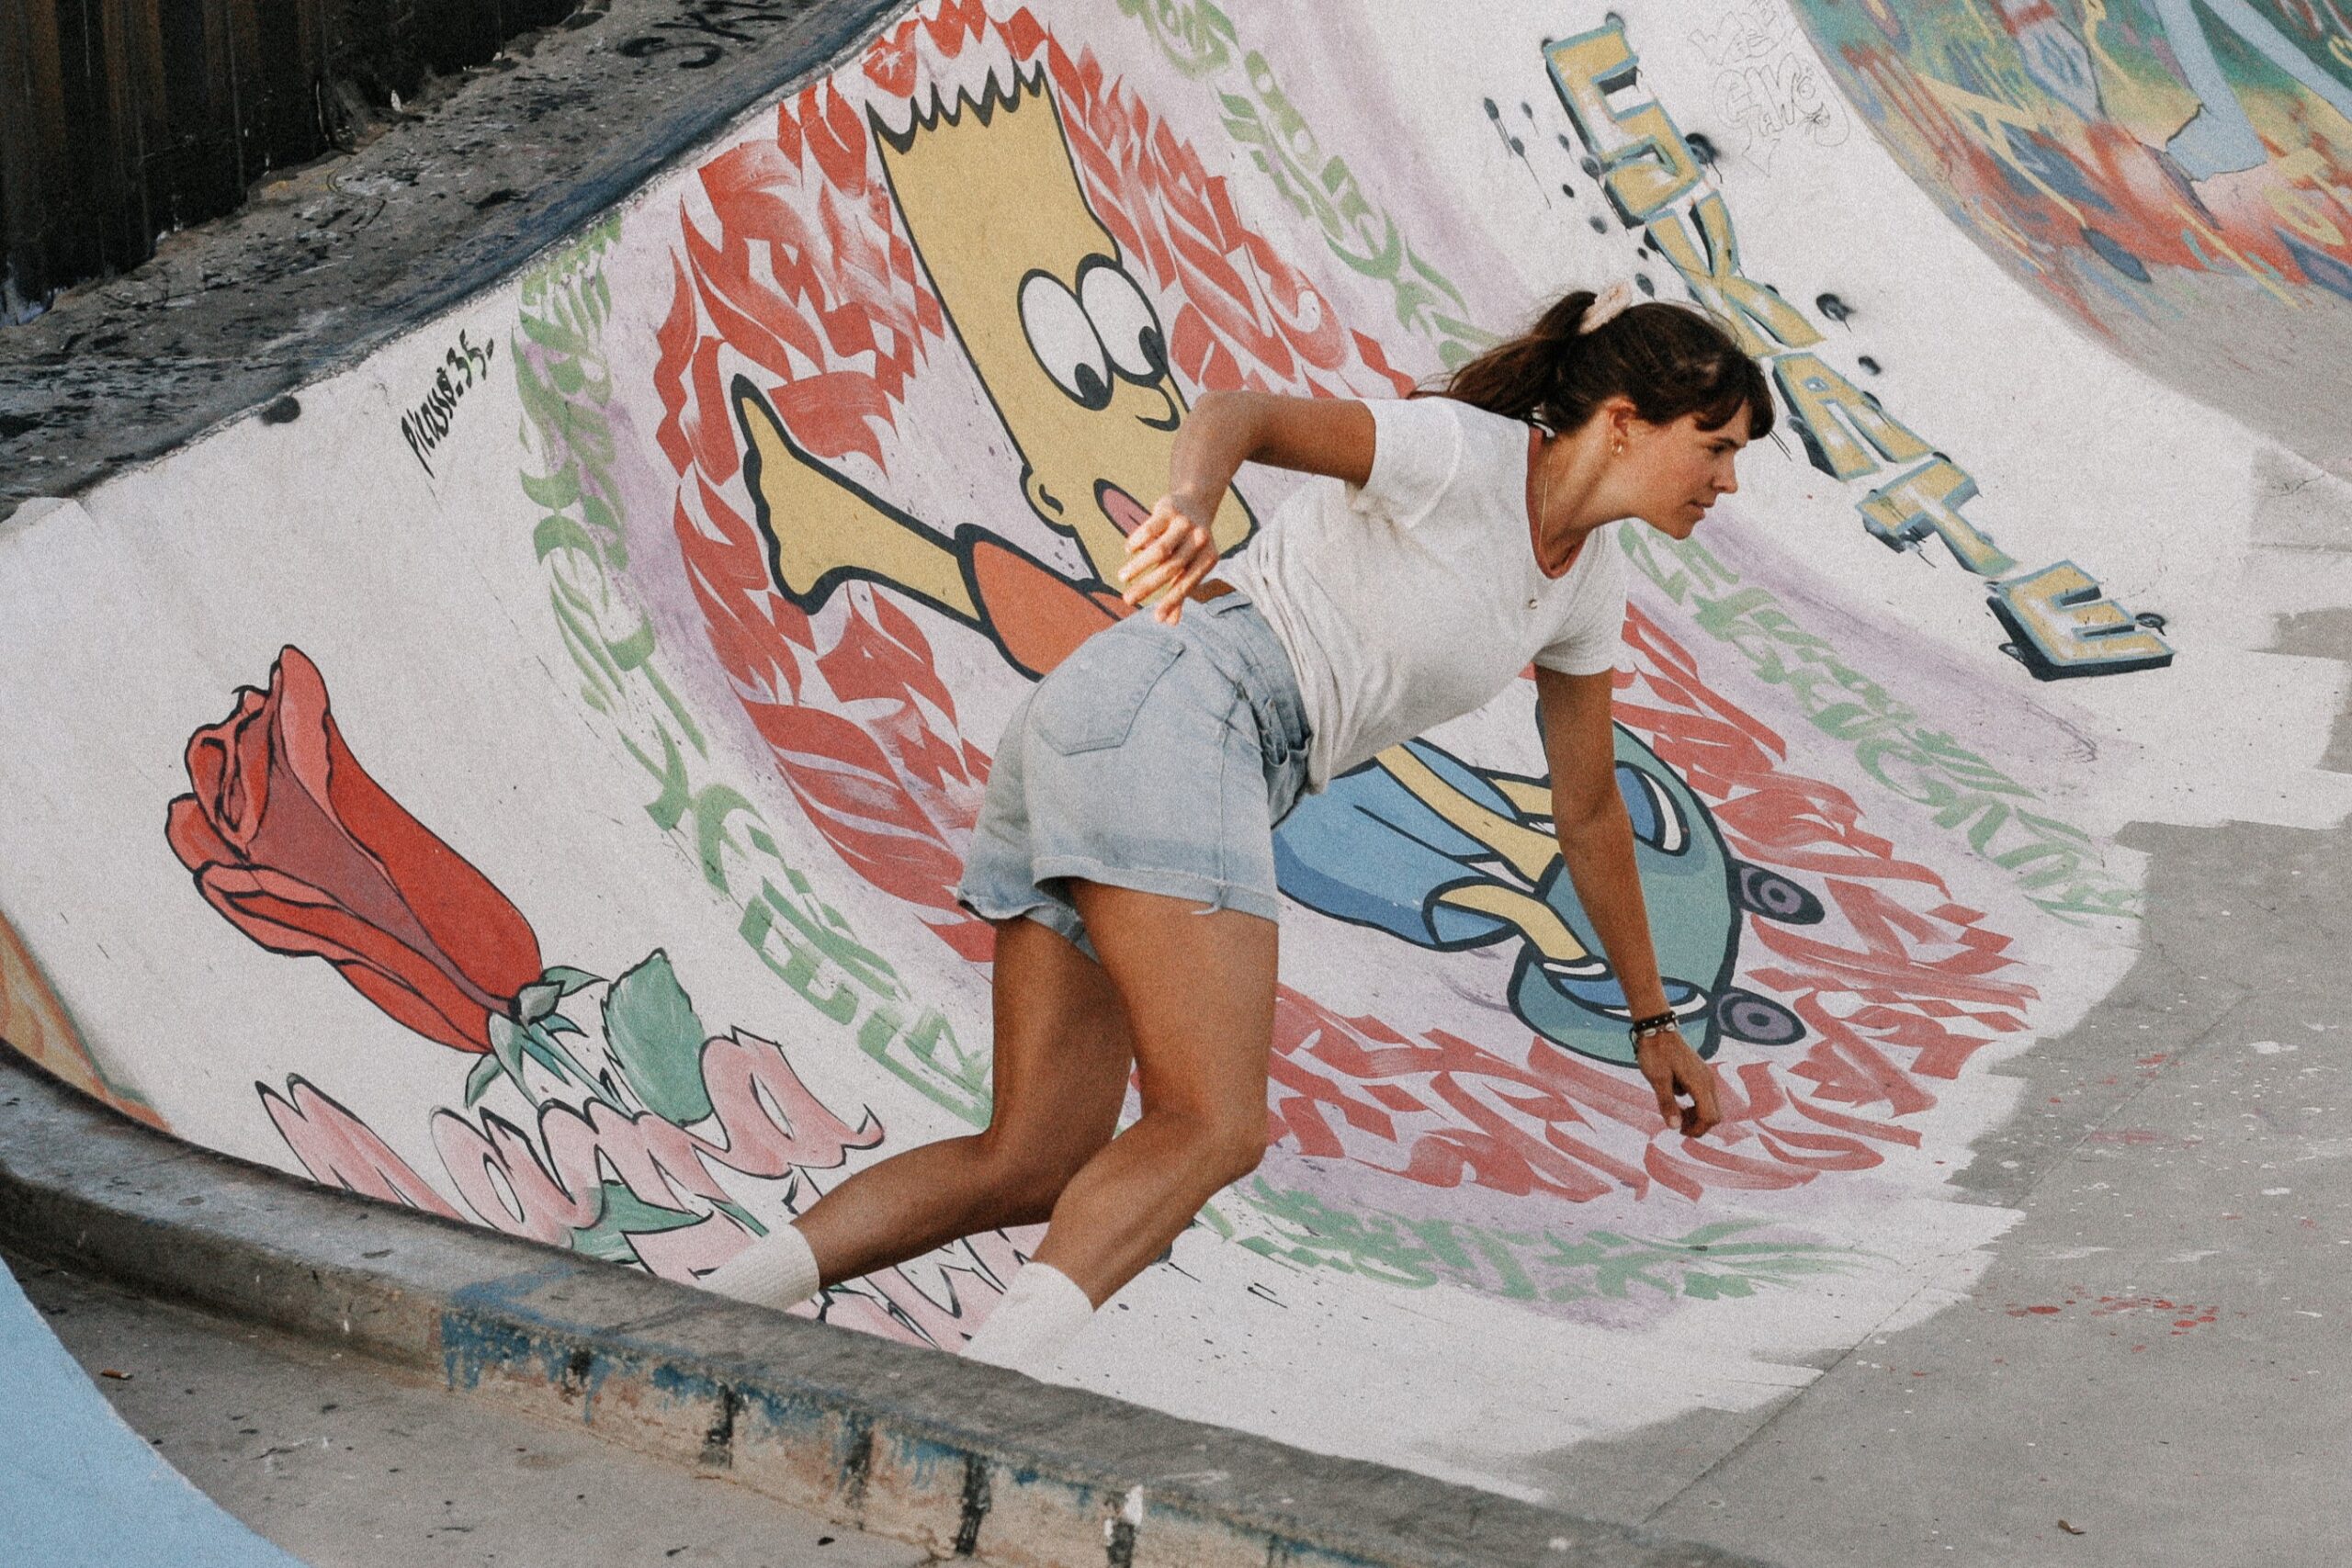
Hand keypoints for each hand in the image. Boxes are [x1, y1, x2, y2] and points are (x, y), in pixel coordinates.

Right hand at [1118, 494, 1220, 623]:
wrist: (1195, 503)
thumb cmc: (1190, 545)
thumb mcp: (1190, 567)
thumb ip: (1180, 594)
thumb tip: (1169, 623)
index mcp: (1208, 558)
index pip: (1187, 584)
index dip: (1171, 602)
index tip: (1155, 618)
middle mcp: (1200, 541)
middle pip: (1170, 569)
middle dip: (1147, 587)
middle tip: (1127, 600)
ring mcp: (1185, 523)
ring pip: (1158, 550)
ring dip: (1138, 566)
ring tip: (1122, 577)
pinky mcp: (1169, 509)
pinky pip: (1149, 529)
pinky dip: (1137, 542)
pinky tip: (1129, 550)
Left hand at [1636, 1027, 1720, 1137]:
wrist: (1657, 1029)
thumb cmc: (1656, 1053)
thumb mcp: (1657, 1079)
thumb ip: (1667, 1103)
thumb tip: (1675, 1128)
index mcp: (1700, 1083)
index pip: (1710, 1117)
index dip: (1697, 1130)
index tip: (1679, 1130)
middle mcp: (1708, 1081)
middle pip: (1714, 1115)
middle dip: (1698, 1125)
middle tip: (1676, 1123)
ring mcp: (1706, 1077)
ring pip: (1711, 1107)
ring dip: (1696, 1116)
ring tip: (1674, 1112)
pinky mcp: (1700, 1075)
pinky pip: (1704, 1097)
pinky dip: (1694, 1105)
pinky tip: (1675, 1099)